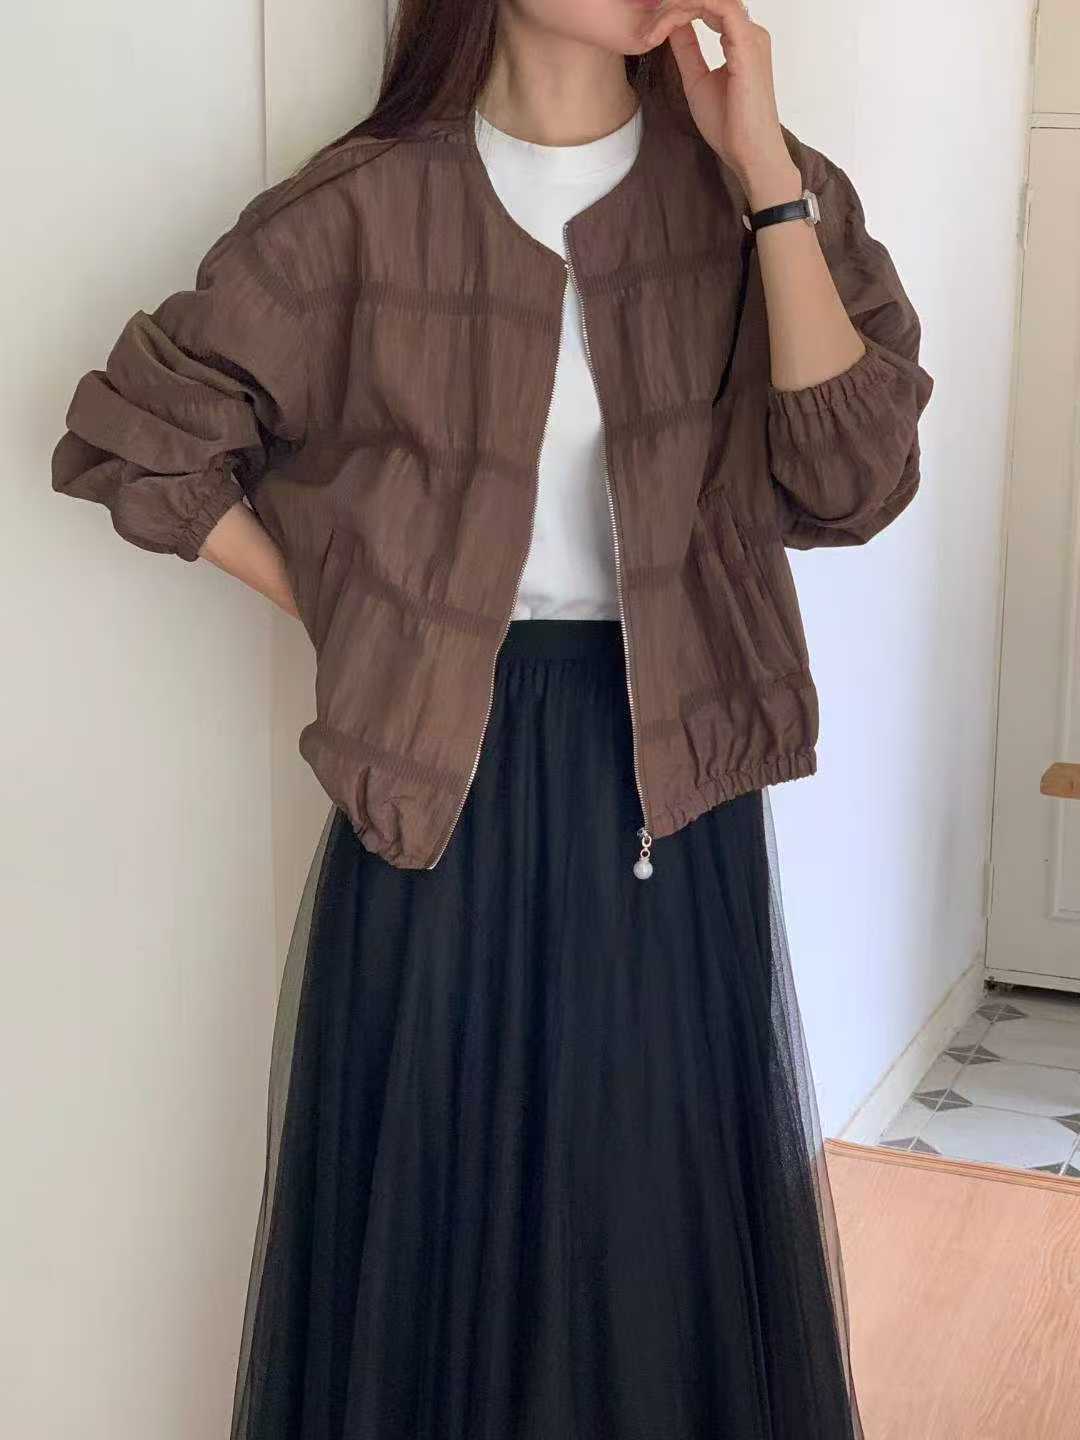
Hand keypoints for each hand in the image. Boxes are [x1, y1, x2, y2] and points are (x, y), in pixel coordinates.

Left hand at [636, 1, 801, 207]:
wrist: (748, 151)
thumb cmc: (728, 124)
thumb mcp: (696, 79)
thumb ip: (687, 50)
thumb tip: (673, 25)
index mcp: (740, 40)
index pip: (708, 7)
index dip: (677, 11)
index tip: (650, 31)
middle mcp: (749, 32)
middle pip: (709, 0)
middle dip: (674, 6)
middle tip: (648, 25)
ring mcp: (751, 36)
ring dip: (678, 6)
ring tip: (654, 26)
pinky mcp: (747, 43)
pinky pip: (718, 6)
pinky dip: (690, 7)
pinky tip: (669, 20)